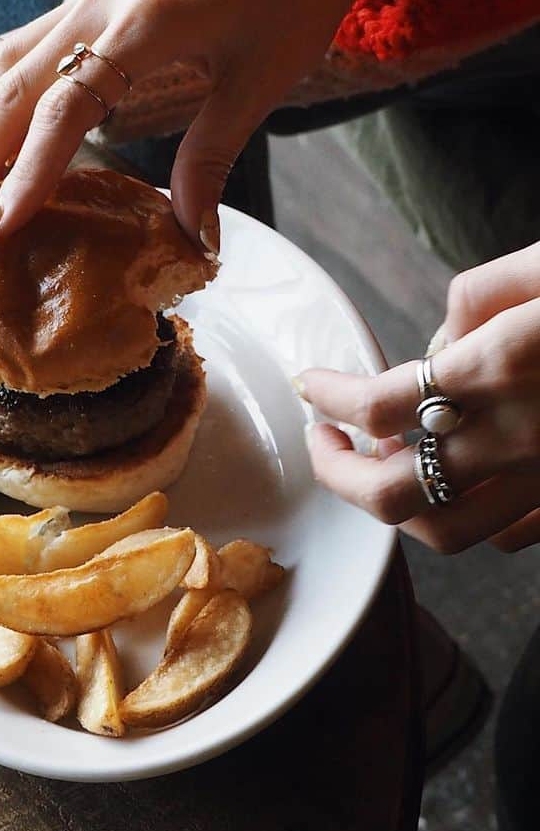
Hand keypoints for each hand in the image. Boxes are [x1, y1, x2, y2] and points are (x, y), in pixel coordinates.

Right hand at [0, 0, 436, 250]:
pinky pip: (32, 42)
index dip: (30, 171)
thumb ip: (211, 157)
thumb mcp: (262, 81)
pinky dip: (6, 93)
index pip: (67, 107)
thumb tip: (191, 235)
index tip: (2, 226)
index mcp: (149, 20)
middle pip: (14, 85)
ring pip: (10, 60)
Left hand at [299, 243, 539, 553]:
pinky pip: (513, 534)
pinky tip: (462, 480)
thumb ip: (480, 296)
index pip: (376, 406)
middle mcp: (524, 437)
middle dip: (337, 474)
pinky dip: (470, 517)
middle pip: (393, 494)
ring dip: (396, 507)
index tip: (312, 384)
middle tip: (323, 440)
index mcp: (505, 368)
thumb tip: (438, 343)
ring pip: (449, 532)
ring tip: (379, 466)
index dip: (329, 399)